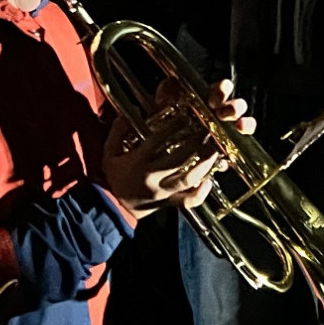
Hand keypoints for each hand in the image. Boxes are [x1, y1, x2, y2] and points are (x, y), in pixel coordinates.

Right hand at [102, 81, 249, 215]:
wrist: (113, 208)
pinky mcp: (169, 203)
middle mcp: (152, 178)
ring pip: (188, 179)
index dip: (173, 126)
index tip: (185, 115)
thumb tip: (125, 116)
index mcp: (137, 163)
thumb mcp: (109, 154)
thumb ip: (117, 133)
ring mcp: (162, 193)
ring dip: (204, 164)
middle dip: (195, 143)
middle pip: (178, 159)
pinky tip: (209, 180)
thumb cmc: (115, 178)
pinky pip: (188, 201)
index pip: (157, 141)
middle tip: (207, 129)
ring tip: (214, 150)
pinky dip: (201, 192)